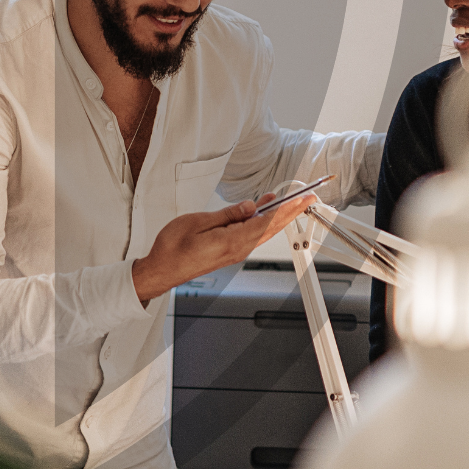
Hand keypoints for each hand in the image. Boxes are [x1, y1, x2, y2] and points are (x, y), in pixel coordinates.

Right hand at [131, 193, 316, 304]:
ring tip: (285, 201)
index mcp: (232, 241)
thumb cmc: (173, 248)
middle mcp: (238, 249)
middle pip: (271, 228)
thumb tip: (249, 206)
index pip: (267, 222)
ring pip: (263, 232)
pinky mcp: (229, 252)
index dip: (288, 209)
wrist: (162, 269)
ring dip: (276, 216)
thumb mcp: (198, 222)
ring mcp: (235, 252)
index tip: (302, 199)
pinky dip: (261, 222)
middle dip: (290, 212)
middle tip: (306, 199)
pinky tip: (261, 213)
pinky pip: (252, 235)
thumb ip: (226, 214)